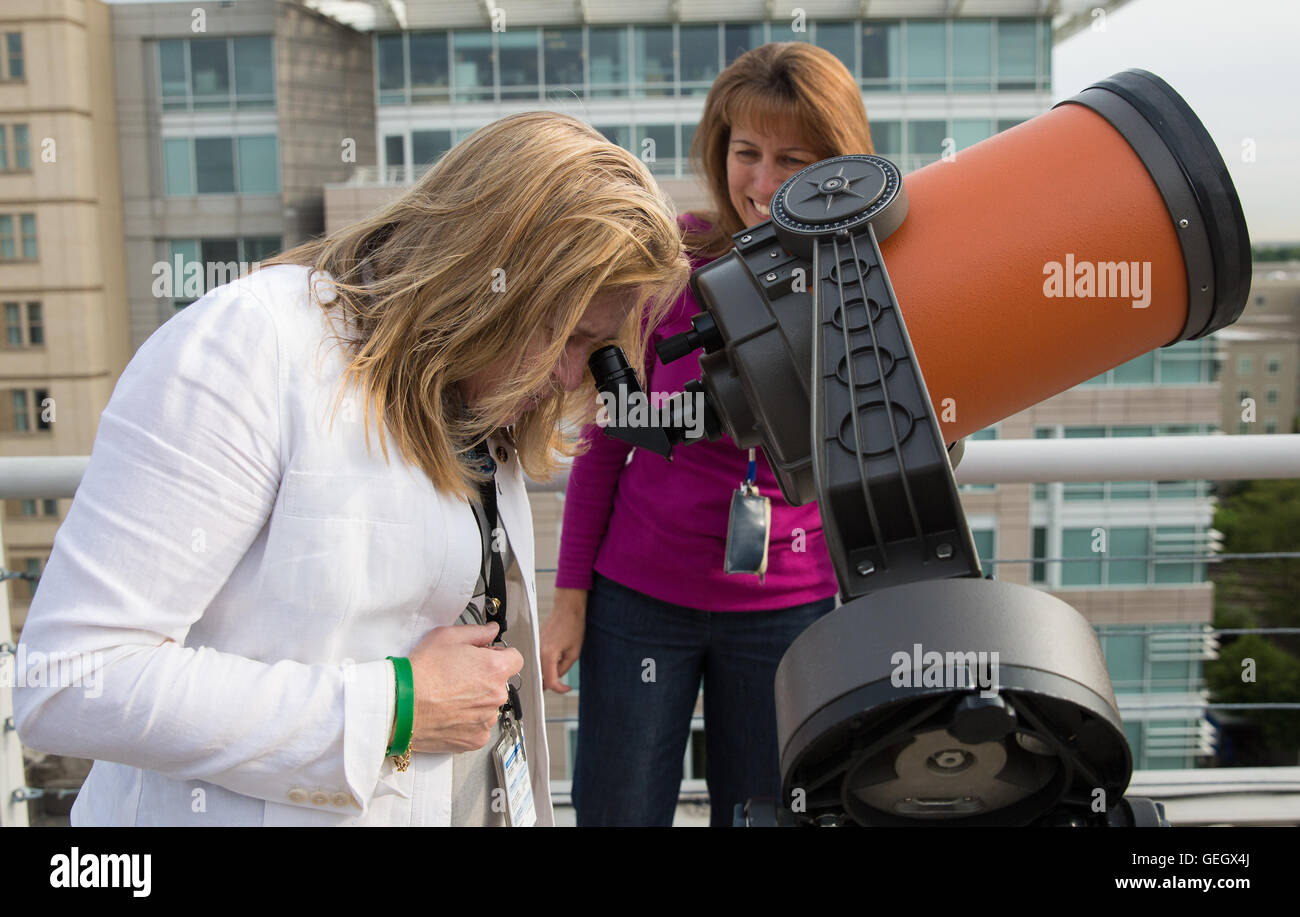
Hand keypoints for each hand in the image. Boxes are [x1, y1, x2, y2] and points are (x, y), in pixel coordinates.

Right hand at [405, 623, 522, 753]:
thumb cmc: (421, 672)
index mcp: (496, 669)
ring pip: (489, 706)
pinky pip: (479, 726)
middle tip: (459, 676)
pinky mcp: (475, 739)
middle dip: (485, 678)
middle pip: (500, 683)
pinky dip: (468, 721)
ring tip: (450, 696)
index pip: (515, 658)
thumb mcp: (447, 637)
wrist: (400, 705)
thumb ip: (477, 632)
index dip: (498, 655)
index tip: (483, 657)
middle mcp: (497, 695)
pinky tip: (449, 712)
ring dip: (477, 701)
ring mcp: (487, 719)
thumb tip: (491, 630)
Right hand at [540, 587, 586, 692]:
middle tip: (563, 683)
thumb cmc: (572, 626)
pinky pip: (537, 660)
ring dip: (548, 673)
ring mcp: (534, 647)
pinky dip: (545, 664)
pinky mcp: (535, 644)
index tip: (566, 688)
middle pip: (540, 677)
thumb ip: (564, 668)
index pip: (549, 682)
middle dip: (552, 683)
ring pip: (538, 670)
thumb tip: (558, 678)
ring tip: (561, 666)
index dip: (559, 689)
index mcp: (548, 655)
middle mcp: (538, 652)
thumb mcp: (574, 652)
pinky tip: (555, 659)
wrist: (566, 608)